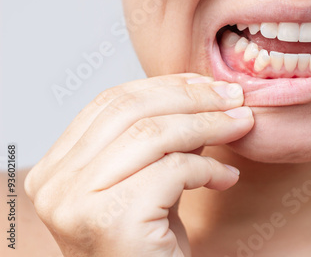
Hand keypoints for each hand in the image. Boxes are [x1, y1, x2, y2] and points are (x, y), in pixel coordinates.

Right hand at [25, 74, 253, 255]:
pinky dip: (210, 169)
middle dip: (191, 98)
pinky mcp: (111, 221)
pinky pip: (173, 171)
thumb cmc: (149, 244)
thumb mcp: (150, 180)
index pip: (111, 104)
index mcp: (57, 168)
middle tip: (233, 97)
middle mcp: (55, 183)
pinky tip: (227, 178)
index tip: (206, 83)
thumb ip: (162, 141)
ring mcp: (76, 202)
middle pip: (130, 111)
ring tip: (241, 125)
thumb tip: (201, 96)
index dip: (164, 86)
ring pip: (154, 135)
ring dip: (209, 124)